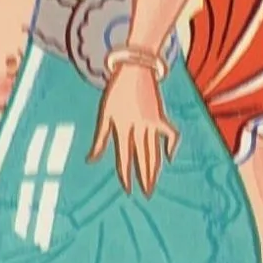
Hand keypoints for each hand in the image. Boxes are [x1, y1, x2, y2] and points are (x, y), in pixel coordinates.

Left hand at [91, 62, 177, 193]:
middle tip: (146, 194)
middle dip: (144, 177)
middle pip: (142, 157)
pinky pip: (170, 134)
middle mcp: (137, 127)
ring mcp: (151, 122)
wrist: (135, 68)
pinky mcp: (161, 116)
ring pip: (155, 150)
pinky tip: (169, 158)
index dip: (126, 174)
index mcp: (121, 127)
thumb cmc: (116, 92)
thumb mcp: (104, 115)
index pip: (124, 157)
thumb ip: (100, 139)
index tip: (128, 189)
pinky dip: (172, 146)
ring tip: (154, 184)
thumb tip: (90, 160)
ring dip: (155, 169)